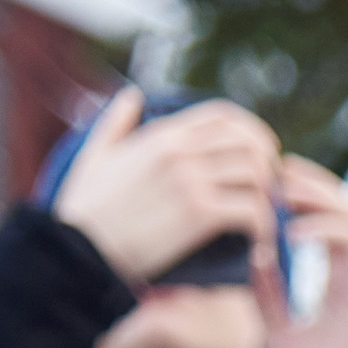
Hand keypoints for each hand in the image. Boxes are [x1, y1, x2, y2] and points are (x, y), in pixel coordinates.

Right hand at [53, 90, 281, 284]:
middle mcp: (180, 151)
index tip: (262, 158)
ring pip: (256, 175)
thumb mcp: (94, 156)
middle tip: (270, 195)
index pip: (224, 116)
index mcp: (162, 135)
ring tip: (263, 224)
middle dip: (270, 168)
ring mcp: (190, 180)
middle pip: (250, 143)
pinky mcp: (198, 213)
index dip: (254, 133)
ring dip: (268, 201)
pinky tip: (257, 245)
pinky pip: (252, 210)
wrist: (77, 250)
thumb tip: (131, 97)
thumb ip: (115, 124)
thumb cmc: (83, 211)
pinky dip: (263, 228)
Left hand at [259, 156, 347, 347]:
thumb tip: (248, 255)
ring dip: (318, 196)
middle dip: (309, 183)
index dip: (301, 196)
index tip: (265, 185)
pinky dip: (322, 229)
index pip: (328, 218)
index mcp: (343, 276)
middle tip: (270, 171)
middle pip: (344, 204)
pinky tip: (290, 233)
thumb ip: (268, 292)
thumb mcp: (279, 328)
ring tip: (280, 191)